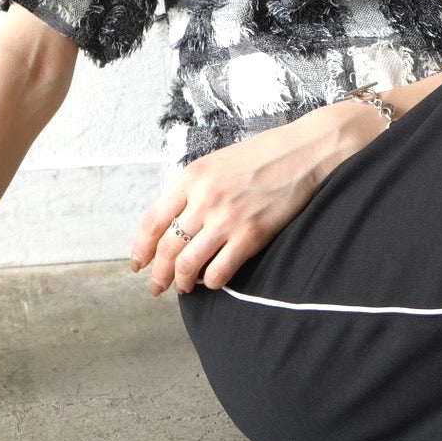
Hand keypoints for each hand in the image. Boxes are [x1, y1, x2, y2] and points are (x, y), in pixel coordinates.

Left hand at [130, 100, 384, 296]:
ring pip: (187, 264)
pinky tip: (213, 281)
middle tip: (157, 287)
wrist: (304, 152)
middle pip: (167, 246)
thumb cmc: (263, 156)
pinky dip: (211, 282)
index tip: (137, 263)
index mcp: (192, 177)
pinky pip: (219, 272)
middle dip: (158, 273)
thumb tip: (175, 222)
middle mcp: (204, 198)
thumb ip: (194, 190)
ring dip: (181, 282)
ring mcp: (226, 218)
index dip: (141, 247)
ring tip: (184, 288)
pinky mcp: (250, 235)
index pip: (153, 219)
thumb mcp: (218, 163)